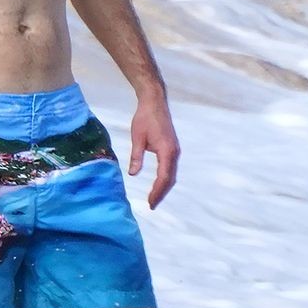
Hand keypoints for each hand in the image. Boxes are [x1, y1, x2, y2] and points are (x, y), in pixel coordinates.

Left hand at [129, 94, 179, 208]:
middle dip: (161, 193)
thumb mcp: (137, 138)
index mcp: (167, 151)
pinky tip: (158, 184)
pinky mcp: (173, 148)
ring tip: (154, 198)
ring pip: (172, 174)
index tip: (150, 203)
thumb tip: (133, 174)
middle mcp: (174, 153)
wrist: (154, 102)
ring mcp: (175, 150)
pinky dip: (165, 178)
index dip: (157, 191)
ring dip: (164, 187)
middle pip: (170, 179)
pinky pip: (170, 168)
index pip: (164, 177)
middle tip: (151, 205)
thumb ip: (136, 156)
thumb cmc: (145, 118)